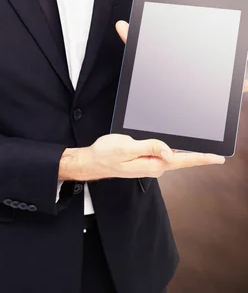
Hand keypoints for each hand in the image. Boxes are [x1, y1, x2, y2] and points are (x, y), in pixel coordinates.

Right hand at [110, 19, 225, 175]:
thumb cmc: (107, 154)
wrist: (93, 161)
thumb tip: (169, 151)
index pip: (182, 160)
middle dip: (198, 153)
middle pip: (181, 158)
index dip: (201, 158)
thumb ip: (149, 147)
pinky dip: (173, 148)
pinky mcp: (146, 159)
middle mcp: (155, 166)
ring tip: (201, 148)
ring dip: (186, 151)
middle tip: (215, 151)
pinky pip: (163, 153)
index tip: (218, 158)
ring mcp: (151, 163)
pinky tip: (178, 145)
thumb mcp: (127, 147)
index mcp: (153, 164)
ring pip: (173, 155)